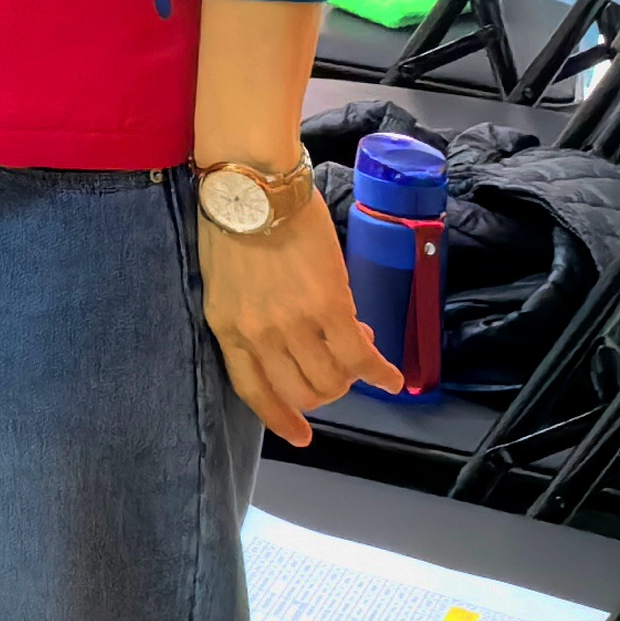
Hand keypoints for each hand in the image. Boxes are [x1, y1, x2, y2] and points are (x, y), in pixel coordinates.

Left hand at [200, 195, 395, 444]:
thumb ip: (256, 314)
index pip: (253, 390)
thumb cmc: (236, 220)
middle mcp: (259, 335)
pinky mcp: (330, 308)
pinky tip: (392, 378)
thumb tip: (302, 337)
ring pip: (333, 381)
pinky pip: (360, 358)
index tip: (299, 436)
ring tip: (359, 358)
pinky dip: (381, 374)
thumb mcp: (227, 279)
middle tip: (338, 372)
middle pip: (300, 391)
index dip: (279, 417)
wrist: (253, 185)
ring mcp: (294, 324)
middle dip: (324, 391)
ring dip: (350, 379)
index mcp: (227, 328)